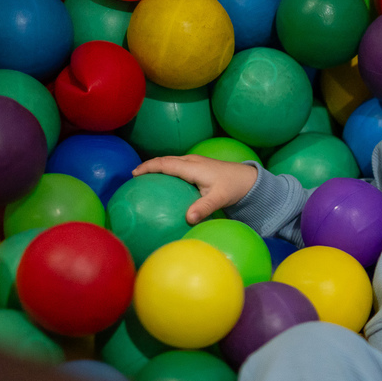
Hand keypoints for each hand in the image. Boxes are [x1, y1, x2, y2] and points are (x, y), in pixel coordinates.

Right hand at [132, 155, 258, 224]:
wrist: (248, 179)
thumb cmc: (233, 187)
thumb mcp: (219, 199)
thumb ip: (203, 208)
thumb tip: (188, 219)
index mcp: (192, 167)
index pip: (165, 164)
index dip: (148, 167)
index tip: (134, 174)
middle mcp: (191, 161)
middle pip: (165, 161)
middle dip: (148, 166)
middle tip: (133, 177)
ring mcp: (194, 162)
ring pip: (171, 162)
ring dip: (157, 168)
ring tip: (144, 179)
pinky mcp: (198, 167)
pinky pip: (177, 167)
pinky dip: (167, 172)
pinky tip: (164, 184)